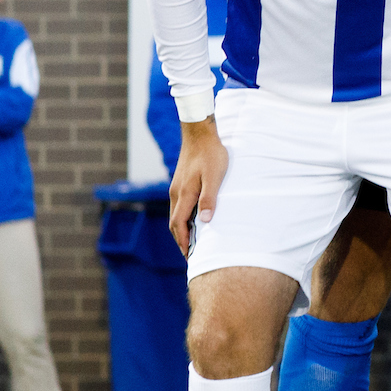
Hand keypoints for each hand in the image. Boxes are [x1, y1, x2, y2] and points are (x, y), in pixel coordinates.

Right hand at [168, 119, 227, 253]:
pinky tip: (192, 221)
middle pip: (175, 223)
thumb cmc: (211, 154)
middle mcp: (177, 193)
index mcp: (184, 194)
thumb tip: (206, 220)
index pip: (179, 224)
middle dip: (181, 240)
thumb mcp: (215, 177)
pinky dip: (183, 218)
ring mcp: (177, 188)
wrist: (199, 134)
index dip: (184, 241)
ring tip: (192, 243)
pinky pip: (179, 206)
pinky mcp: (180, 183)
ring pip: (176, 215)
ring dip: (182, 230)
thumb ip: (210, 198)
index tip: (189, 256)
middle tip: (190, 256)